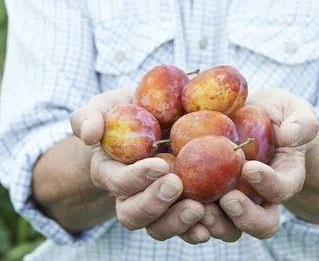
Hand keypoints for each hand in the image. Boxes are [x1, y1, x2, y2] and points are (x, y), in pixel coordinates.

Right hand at [70, 89, 207, 242]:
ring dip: (177, 222)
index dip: (137, 178)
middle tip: (177, 185)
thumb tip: (90, 134)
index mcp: (109, 172)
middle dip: (155, 204)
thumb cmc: (123, 110)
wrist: (150, 117)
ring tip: (200, 210)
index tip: (161, 165)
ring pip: (158, 227)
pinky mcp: (178, 203)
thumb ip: (89, 116)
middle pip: (134, 214)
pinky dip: (198, 226)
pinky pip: (184, 226)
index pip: (119, 182)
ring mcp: (154, 202)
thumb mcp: (103, 106)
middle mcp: (129, 194)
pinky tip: (213, 218)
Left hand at [194, 88, 318, 240]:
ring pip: (228, 227)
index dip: (269, 184)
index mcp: (285, 177)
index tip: (250, 167)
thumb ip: (302, 121)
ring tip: (198, 208)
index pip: (281, 190)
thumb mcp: (294, 109)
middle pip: (258, 223)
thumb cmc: (276, 112)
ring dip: (214, 223)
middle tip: (228, 199)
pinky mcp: (208, 195)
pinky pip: (199, 215)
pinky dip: (187, 214)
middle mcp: (261, 197)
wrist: (249, 115)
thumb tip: (292, 136)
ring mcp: (235, 199)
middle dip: (244, 217)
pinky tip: (174, 199)